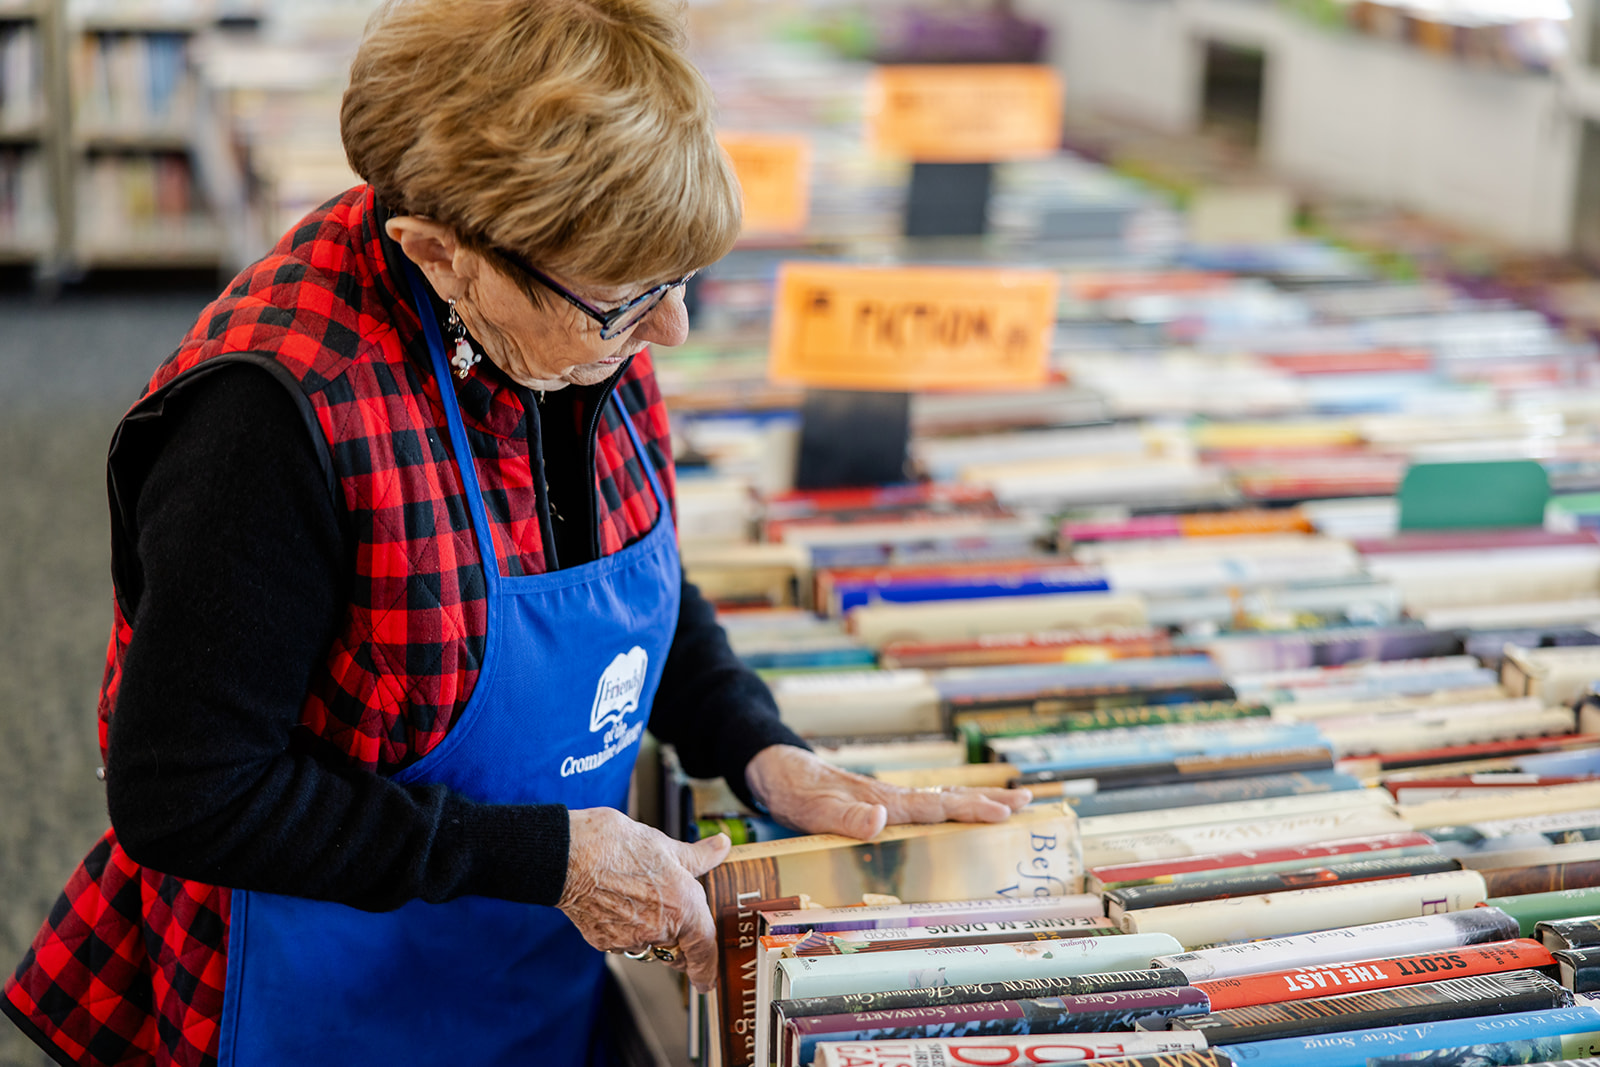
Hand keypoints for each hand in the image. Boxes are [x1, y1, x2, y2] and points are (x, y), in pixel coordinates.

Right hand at [558, 807, 730, 991]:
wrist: (572, 855)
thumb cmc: (617, 846)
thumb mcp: (666, 846)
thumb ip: (698, 856)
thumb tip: (720, 847)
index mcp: (683, 905)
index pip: (704, 949)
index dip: (708, 969)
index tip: (707, 981)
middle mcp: (660, 928)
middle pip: (677, 950)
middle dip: (678, 943)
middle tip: (672, 919)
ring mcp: (631, 939)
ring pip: (650, 945)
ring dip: (651, 933)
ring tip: (639, 899)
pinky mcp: (606, 942)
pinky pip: (623, 943)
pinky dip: (625, 930)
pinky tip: (618, 904)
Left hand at [743, 744, 1031, 840]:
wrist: (772, 768)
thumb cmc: (792, 789)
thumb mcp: (812, 809)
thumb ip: (845, 816)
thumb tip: (881, 820)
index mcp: (883, 802)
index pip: (936, 806)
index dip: (972, 811)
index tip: (1006, 812)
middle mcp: (891, 799)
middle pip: (948, 799)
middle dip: (988, 802)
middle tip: (1029, 802)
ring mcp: (886, 799)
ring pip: (938, 800)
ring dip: (973, 803)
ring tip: (1008, 805)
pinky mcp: (876, 803)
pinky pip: (922, 807)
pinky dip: (947, 808)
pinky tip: (954, 813)